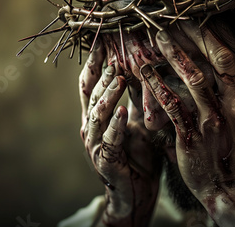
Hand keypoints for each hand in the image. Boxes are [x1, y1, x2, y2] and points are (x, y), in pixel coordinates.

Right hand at [79, 45, 160, 225]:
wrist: (135, 195)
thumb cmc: (137, 158)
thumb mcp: (138, 123)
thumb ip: (137, 101)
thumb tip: (145, 71)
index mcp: (96, 117)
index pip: (90, 84)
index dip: (95, 62)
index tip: (102, 40)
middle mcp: (90, 128)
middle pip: (90, 94)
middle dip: (102, 73)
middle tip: (115, 53)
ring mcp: (95, 145)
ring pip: (97, 115)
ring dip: (108, 94)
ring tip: (120, 77)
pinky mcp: (106, 162)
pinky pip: (109, 141)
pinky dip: (115, 126)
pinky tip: (122, 112)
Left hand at [140, 5, 234, 224]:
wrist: (231, 185)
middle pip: (224, 58)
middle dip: (203, 32)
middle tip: (181, 15)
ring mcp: (216, 119)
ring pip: (195, 78)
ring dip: (173, 54)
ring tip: (156, 35)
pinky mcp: (194, 135)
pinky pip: (172, 105)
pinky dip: (156, 85)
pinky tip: (143, 70)